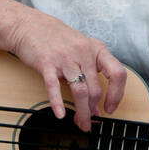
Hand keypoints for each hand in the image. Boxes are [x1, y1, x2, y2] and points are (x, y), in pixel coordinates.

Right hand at [7, 8, 126, 131]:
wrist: (31, 25)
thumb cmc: (58, 39)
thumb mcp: (82, 50)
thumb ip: (91, 74)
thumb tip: (97, 106)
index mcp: (96, 49)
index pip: (117, 73)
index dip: (117, 94)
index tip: (110, 108)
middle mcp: (83, 52)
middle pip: (95, 89)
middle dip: (93, 111)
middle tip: (88, 123)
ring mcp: (65, 57)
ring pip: (80, 91)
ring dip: (82, 112)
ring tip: (80, 123)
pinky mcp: (46, 63)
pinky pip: (54, 86)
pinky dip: (58, 103)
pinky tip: (60, 114)